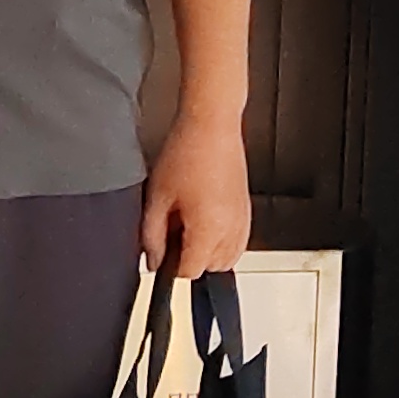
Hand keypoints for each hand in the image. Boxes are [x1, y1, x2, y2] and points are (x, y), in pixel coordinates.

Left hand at [141, 115, 252, 278]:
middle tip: (172, 233)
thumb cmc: (187, 152)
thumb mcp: (158, 197)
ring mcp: (243, 220)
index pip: (190, 272)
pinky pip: (237, 241)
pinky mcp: (246, 210)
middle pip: (211, 269)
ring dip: (207, 252)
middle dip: (190, 258)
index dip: (170, 266)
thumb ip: (152, 235)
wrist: (212, 126)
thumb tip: (152, 259)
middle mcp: (232, 230)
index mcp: (210, 230)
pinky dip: (222, 240)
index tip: (161, 251)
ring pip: (226, 258)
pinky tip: (204, 218)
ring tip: (188, 224)